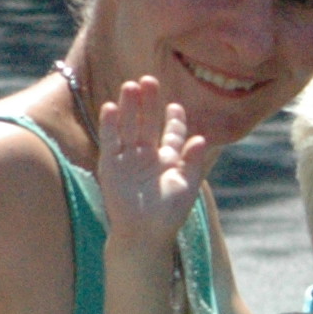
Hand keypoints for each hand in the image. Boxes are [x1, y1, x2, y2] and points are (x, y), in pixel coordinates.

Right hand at [95, 79, 214, 247]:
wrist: (144, 234)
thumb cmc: (169, 214)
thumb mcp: (187, 186)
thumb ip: (193, 162)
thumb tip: (201, 138)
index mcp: (168, 160)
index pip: (171, 133)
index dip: (174, 119)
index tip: (175, 105)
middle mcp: (147, 156)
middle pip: (148, 123)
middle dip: (149, 102)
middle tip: (150, 80)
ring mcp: (128, 159)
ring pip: (129, 126)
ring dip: (130, 107)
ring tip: (131, 85)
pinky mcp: (111, 165)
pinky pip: (110, 141)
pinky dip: (111, 124)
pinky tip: (112, 107)